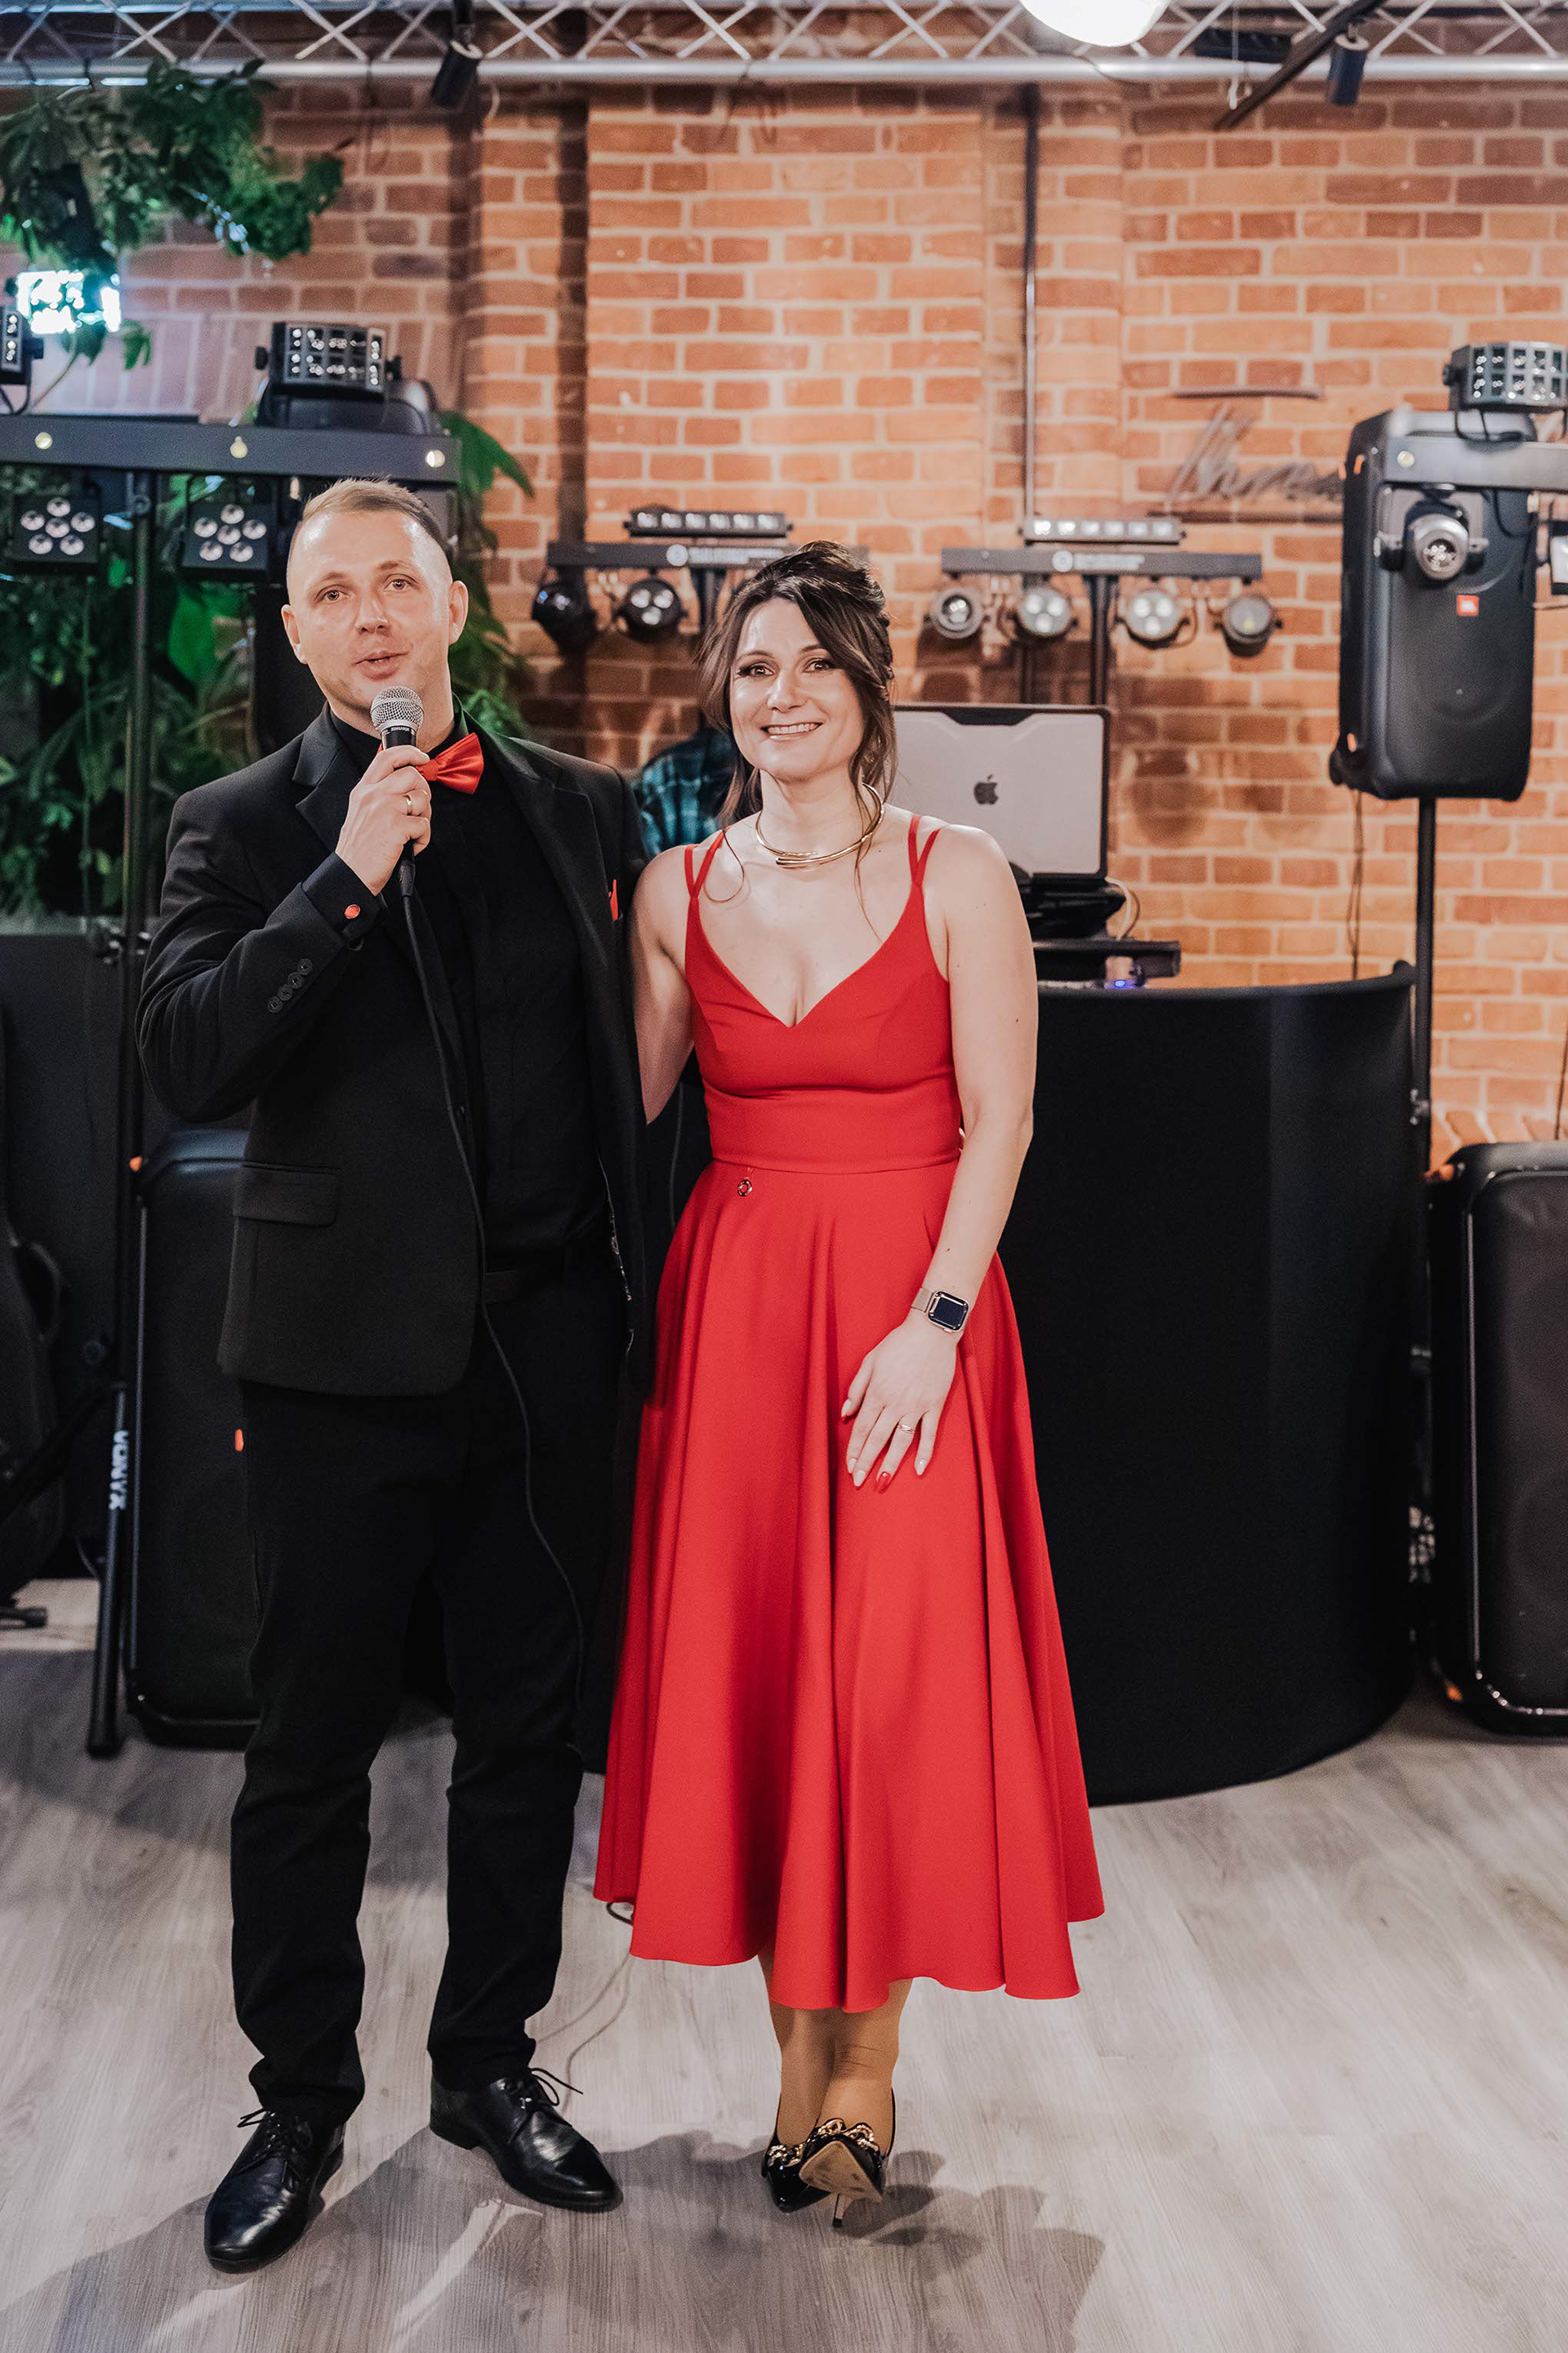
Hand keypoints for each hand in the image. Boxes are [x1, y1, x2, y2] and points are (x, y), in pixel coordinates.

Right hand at [335, 742, 433, 895]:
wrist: (350, 873)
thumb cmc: (358, 849)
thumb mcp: (360, 812)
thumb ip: (378, 794)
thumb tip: (405, 784)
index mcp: (363, 790)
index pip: (387, 757)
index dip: (409, 753)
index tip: (421, 757)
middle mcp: (373, 795)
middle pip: (411, 774)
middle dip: (422, 791)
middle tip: (417, 809)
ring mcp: (385, 809)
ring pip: (421, 797)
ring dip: (424, 815)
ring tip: (411, 831)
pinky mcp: (396, 826)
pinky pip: (424, 824)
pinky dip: (423, 838)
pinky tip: (410, 846)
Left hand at [841, 1310, 958, 1489]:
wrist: (931, 1331)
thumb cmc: (898, 1344)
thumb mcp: (870, 1361)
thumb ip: (856, 1388)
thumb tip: (845, 1413)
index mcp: (877, 1392)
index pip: (862, 1427)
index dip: (854, 1448)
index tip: (849, 1466)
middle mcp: (895, 1402)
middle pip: (878, 1438)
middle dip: (866, 1461)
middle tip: (858, 1482)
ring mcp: (916, 1405)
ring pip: (902, 1440)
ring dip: (891, 1463)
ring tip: (882, 1481)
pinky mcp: (935, 1405)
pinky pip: (930, 1433)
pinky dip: (925, 1452)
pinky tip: (919, 1469)